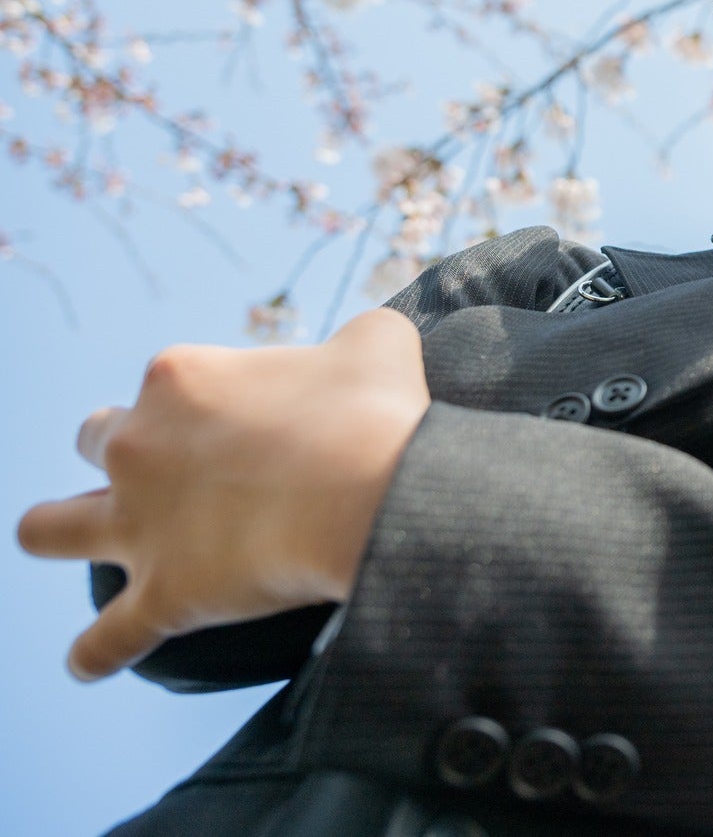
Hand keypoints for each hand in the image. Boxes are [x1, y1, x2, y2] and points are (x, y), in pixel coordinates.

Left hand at [16, 308, 429, 681]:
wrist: (377, 493)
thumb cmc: (375, 413)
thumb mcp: (376, 342)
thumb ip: (355, 336)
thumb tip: (363, 347)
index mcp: (181, 377)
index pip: (168, 384)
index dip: (206, 405)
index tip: (252, 423)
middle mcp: (137, 445)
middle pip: (96, 440)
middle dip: (123, 453)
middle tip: (177, 474)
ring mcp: (139, 524)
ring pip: (49, 529)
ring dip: (57, 531)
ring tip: (75, 540)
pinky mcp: (161, 594)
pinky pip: (104, 640)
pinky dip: (95, 654)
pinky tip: (91, 662)